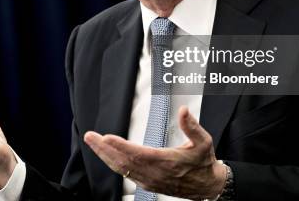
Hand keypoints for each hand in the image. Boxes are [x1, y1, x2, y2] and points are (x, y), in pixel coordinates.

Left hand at [84, 106, 226, 199]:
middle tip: (90, 137)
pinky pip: (126, 174)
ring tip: (93, 142)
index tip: (106, 137)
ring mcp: (149, 180)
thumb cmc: (204, 162)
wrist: (208, 186)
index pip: (138, 154)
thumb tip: (184, 110)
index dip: (120, 146)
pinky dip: (113, 164)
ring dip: (105, 155)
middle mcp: (155, 173)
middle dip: (104, 149)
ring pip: (122, 169)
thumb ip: (192, 125)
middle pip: (124, 162)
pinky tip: (106, 155)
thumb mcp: (203, 141)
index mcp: (167, 162)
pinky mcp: (147, 184)